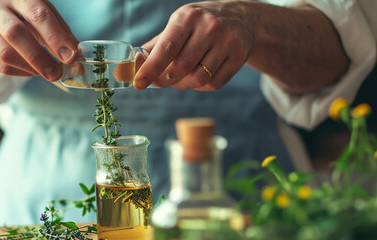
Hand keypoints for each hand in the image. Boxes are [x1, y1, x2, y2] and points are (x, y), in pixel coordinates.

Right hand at [0, 0, 77, 80]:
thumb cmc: (28, 15)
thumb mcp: (46, 14)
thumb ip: (61, 33)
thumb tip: (74, 57)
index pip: (38, 15)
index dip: (56, 37)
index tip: (71, 56)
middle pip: (15, 34)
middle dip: (39, 58)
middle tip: (57, 73)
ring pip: (5, 53)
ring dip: (30, 68)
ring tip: (47, 73)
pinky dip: (20, 72)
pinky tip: (32, 71)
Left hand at [134, 1, 254, 90]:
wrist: (241, 17)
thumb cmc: (200, 23)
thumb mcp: (179, 24)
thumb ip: (157, 45)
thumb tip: (135, 66)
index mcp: (188, 17)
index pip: (167, 48)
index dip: (151, 68)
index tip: (139, 83)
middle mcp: (210, 27)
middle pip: (181, 67)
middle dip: (165, 80)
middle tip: (159, 81)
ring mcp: (227, 42)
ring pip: (198, 78)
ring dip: (183, 85)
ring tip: (179, 79)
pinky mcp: (239, 57)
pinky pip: (213, 83)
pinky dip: (200, 86)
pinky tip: (198, 76)